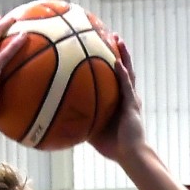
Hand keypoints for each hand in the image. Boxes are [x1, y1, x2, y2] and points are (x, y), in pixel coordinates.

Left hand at [89, 38, 146, 162]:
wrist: (130, 155)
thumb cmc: (112, 146)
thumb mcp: (91, 130)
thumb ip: (78, 121)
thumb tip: (57, 116)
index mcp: (118, 100)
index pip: (113, 77)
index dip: (109, 61)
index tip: (100, 46)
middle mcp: (126, 96)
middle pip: (122, 69)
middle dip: (117, 51)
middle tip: (111, 35)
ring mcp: (131, 99)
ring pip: (128, 72)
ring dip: (123, 55)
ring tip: (117, 39)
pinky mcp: (132, 105)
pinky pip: (126, 86)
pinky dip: (122, 73)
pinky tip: (117, 62)